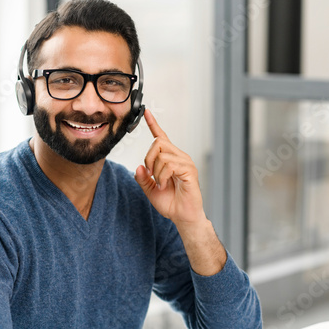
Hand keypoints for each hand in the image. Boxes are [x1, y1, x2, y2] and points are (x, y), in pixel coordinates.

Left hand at [134, 109, 204, 224]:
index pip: (161, 136)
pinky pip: (170, 165)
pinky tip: (164, 185)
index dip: (153, 124)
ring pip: (162, 154)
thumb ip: (143, 178)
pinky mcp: (189, 170)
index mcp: (169, 158)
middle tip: (150, 174)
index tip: (146, 112)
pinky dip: (162, 176)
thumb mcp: (149, 189)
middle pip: (158, 142)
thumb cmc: (170, 202)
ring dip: (156, 171)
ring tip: (160, 183)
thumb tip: (139, 166)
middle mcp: (178, 156)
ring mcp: (185, 162)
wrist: (182, 216)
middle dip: (148, 158)